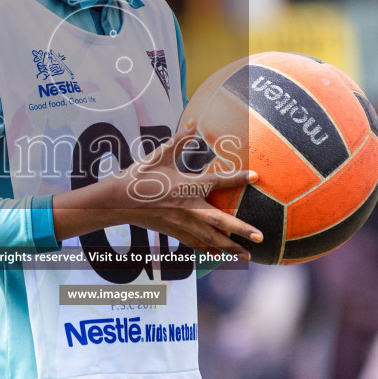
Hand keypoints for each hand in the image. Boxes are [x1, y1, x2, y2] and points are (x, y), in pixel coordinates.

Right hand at [111, 122, 259, 257]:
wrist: (117, 202)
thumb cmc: (139, 177)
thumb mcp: (159, 155)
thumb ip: (179, 140)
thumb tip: (193, 122)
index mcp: (186, 186)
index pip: (217, 181)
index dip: (237, 177)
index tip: (256, 176)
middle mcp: (187, 208)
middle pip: (220, 221)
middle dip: (241, 230)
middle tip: (260, 236)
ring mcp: (181, 223)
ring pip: (210, 239)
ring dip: (230, 248)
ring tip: (248, 256)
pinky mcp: (174, 232)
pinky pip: (196, 244)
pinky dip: (210, 250)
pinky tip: (222, 256)